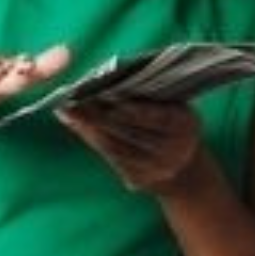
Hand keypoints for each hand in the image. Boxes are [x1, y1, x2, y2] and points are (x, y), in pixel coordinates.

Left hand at [55, 98, 202, 194]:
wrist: (185, 170)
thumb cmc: (173, 123)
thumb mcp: (172, 104)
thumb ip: (145, 91)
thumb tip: (104, 75)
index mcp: (185, 125)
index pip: (156, 116)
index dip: (131, 107)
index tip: (104, 93)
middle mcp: (173, 151)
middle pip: (129, 131)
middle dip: (99, 114)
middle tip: (73, 98)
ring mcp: (156, 169)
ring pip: (116, 146)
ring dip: (89, 127)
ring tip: (69, 109)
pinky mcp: (139, 180)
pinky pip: (111, 158)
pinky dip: (93, 139)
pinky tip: (78, 125)